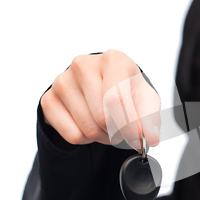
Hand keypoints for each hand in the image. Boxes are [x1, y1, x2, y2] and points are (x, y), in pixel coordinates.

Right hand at [41, 50, 160, 149]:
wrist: (103, 85)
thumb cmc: (127, 90)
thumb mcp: (145, 99)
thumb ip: (151, 119)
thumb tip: (151, 138)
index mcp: (113, 60)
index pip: (116, 100)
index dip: (128, 127)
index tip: (137, 140)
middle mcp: (84, 65)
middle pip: (101, 118)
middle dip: (117, 133)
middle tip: (124, 130)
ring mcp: (63, 81)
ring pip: (87, 129)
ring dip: (103, 137)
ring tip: (109, 125)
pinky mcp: (49, 99)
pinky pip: (72, 135)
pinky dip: (86, 139)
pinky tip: (91, 123)